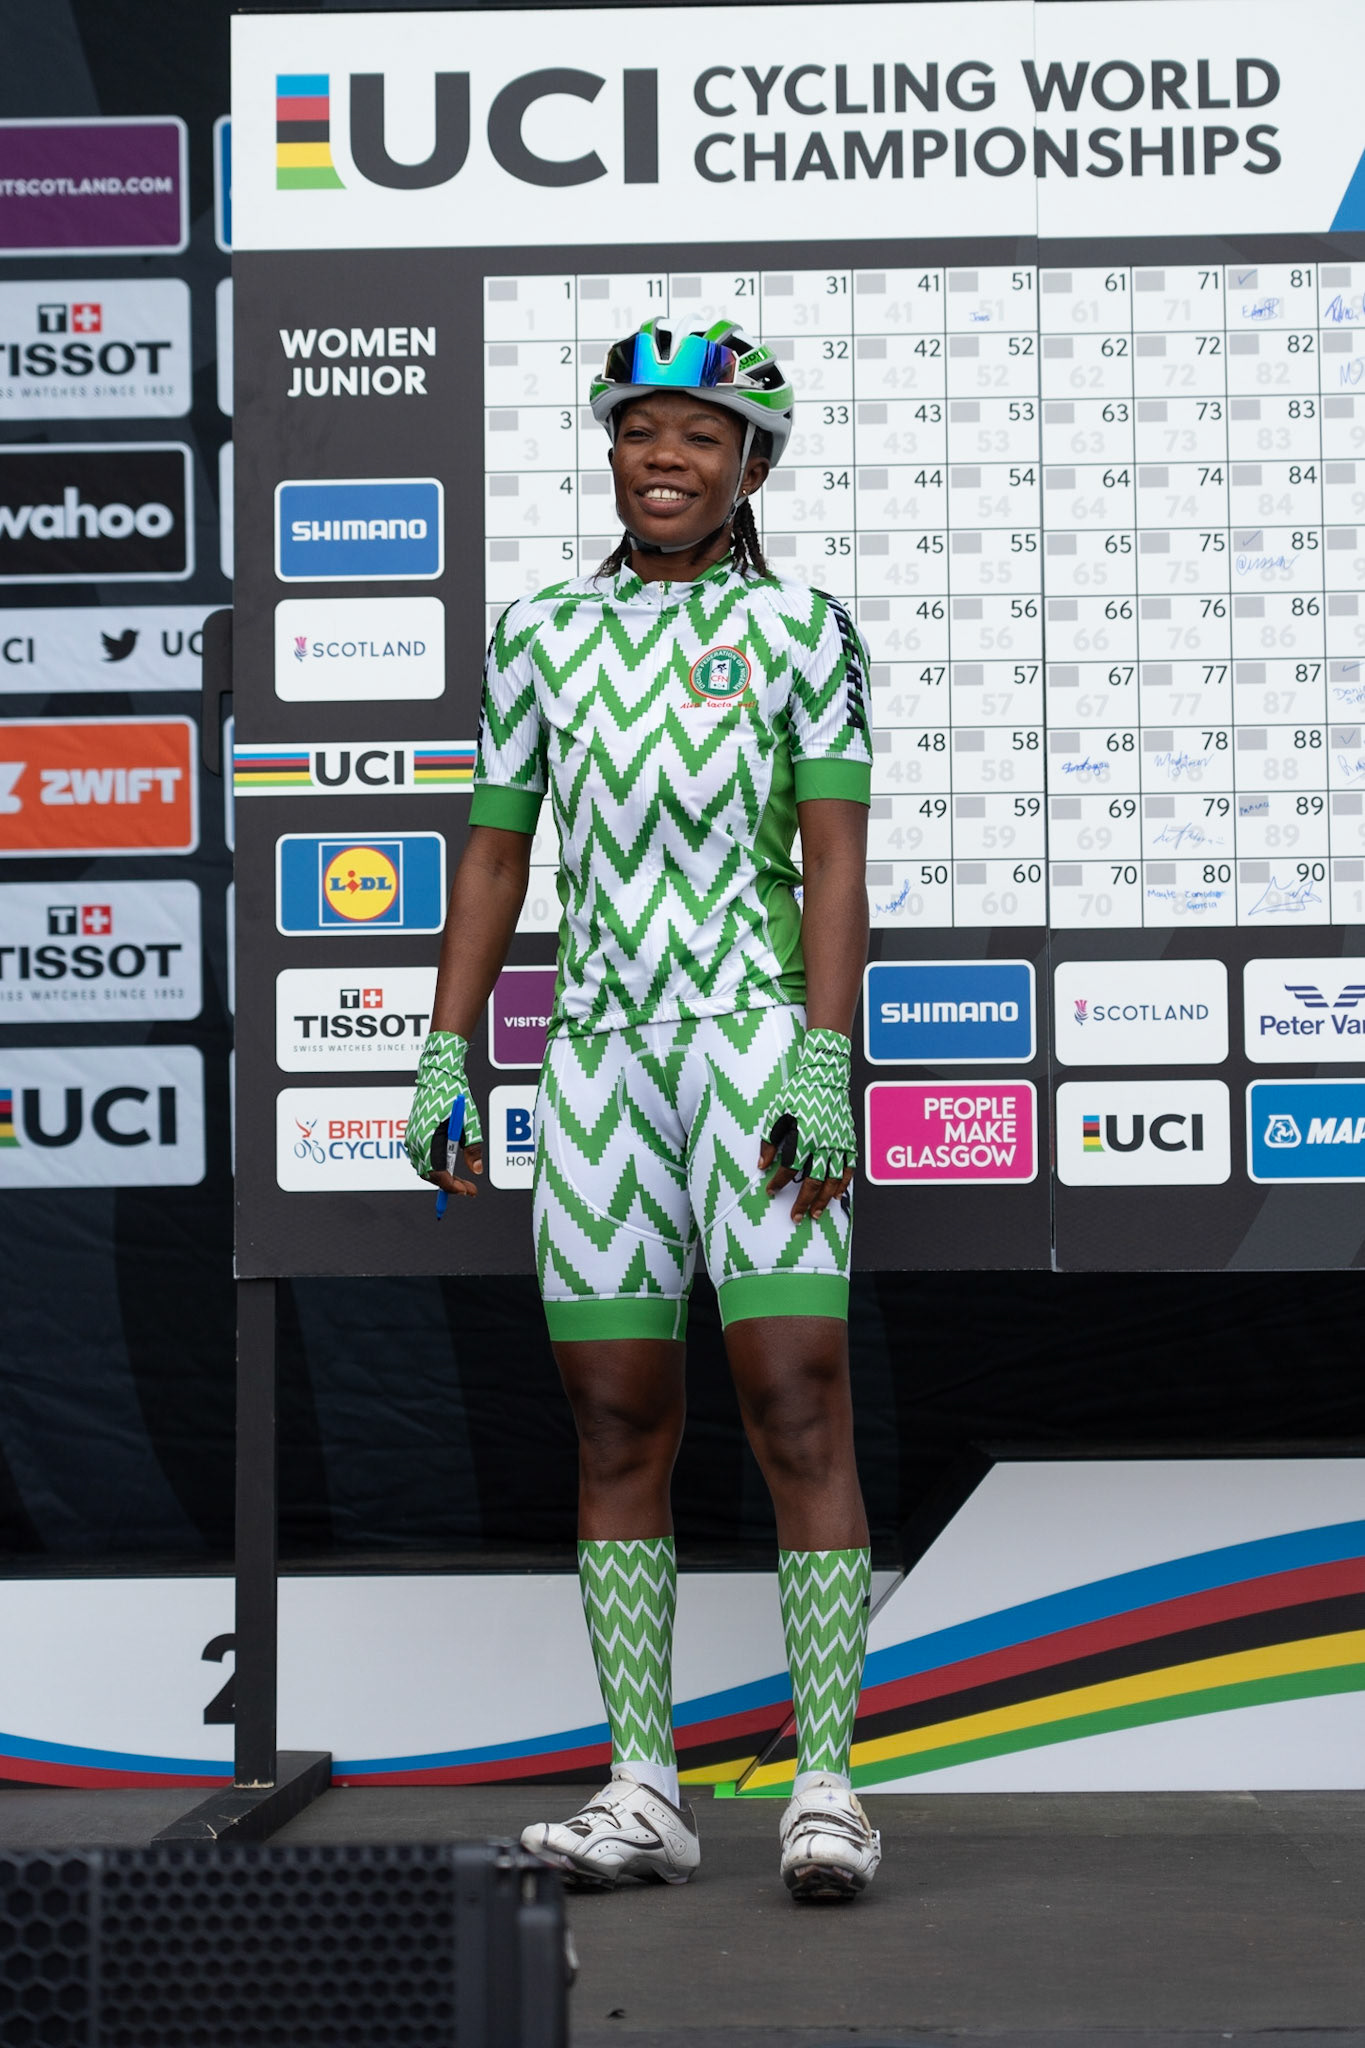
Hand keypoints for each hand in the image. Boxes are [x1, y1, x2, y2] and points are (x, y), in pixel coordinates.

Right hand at [405, 1031, 484, 1199]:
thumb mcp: (470, 1122)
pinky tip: (450, 1166)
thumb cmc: (454, 1095)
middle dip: (449, 1185)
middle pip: (429, 1174)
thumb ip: (473, 1148)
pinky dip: (436, 1166)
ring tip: (462, 1181)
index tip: (467, 1191)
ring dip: (442, 1177)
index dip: (452, 1186)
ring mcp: (412, 1137)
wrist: (438, 1075)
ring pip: (424, 1168)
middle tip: (469, 1189)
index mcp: (427, 1139)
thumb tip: (476, 1170)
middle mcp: (415, 1141)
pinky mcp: (414, 1133)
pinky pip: (422, 1157)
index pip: (437, 1173)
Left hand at [758, 1027, 854, 1224]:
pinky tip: (837, 1197)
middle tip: (795, 1218)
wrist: (827, 1076)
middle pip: (814, 1181)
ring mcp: (840, 1144)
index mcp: (805, 1135)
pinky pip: (849, 1169)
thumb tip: (761, 1165)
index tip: (770, 1191)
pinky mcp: (850, 1142)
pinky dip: (844, 1185)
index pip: (790, 1167)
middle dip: (803, 1202)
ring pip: (833, 1180)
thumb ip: (769, 1140)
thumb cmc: (799, 1092)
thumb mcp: (777, 1112)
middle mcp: (825, 1142)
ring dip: (824, 1200)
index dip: (779, 1182)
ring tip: (815, 1214)